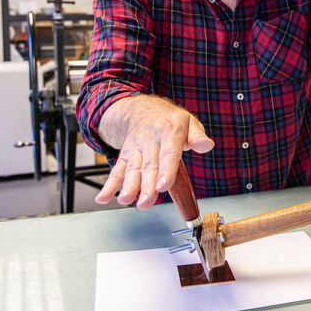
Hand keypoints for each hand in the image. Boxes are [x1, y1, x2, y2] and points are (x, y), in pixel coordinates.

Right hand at [95, 96, 213, 208]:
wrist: (142, 108)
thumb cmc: (169, 119)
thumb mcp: (188, 121)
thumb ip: (198, 136)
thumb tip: (207, 145)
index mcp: (169, 131)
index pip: (168, 153)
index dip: (165, 170)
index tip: (163, 186)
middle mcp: (150, 139)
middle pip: (148, 165)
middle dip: (146, 185)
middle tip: (145, 202)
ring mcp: (135, 147)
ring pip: (132, 169)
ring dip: (128, 186)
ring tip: (126, 200)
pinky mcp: (125, 154)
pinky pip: (117, 169)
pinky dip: (109, 185)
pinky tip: (103, 198)